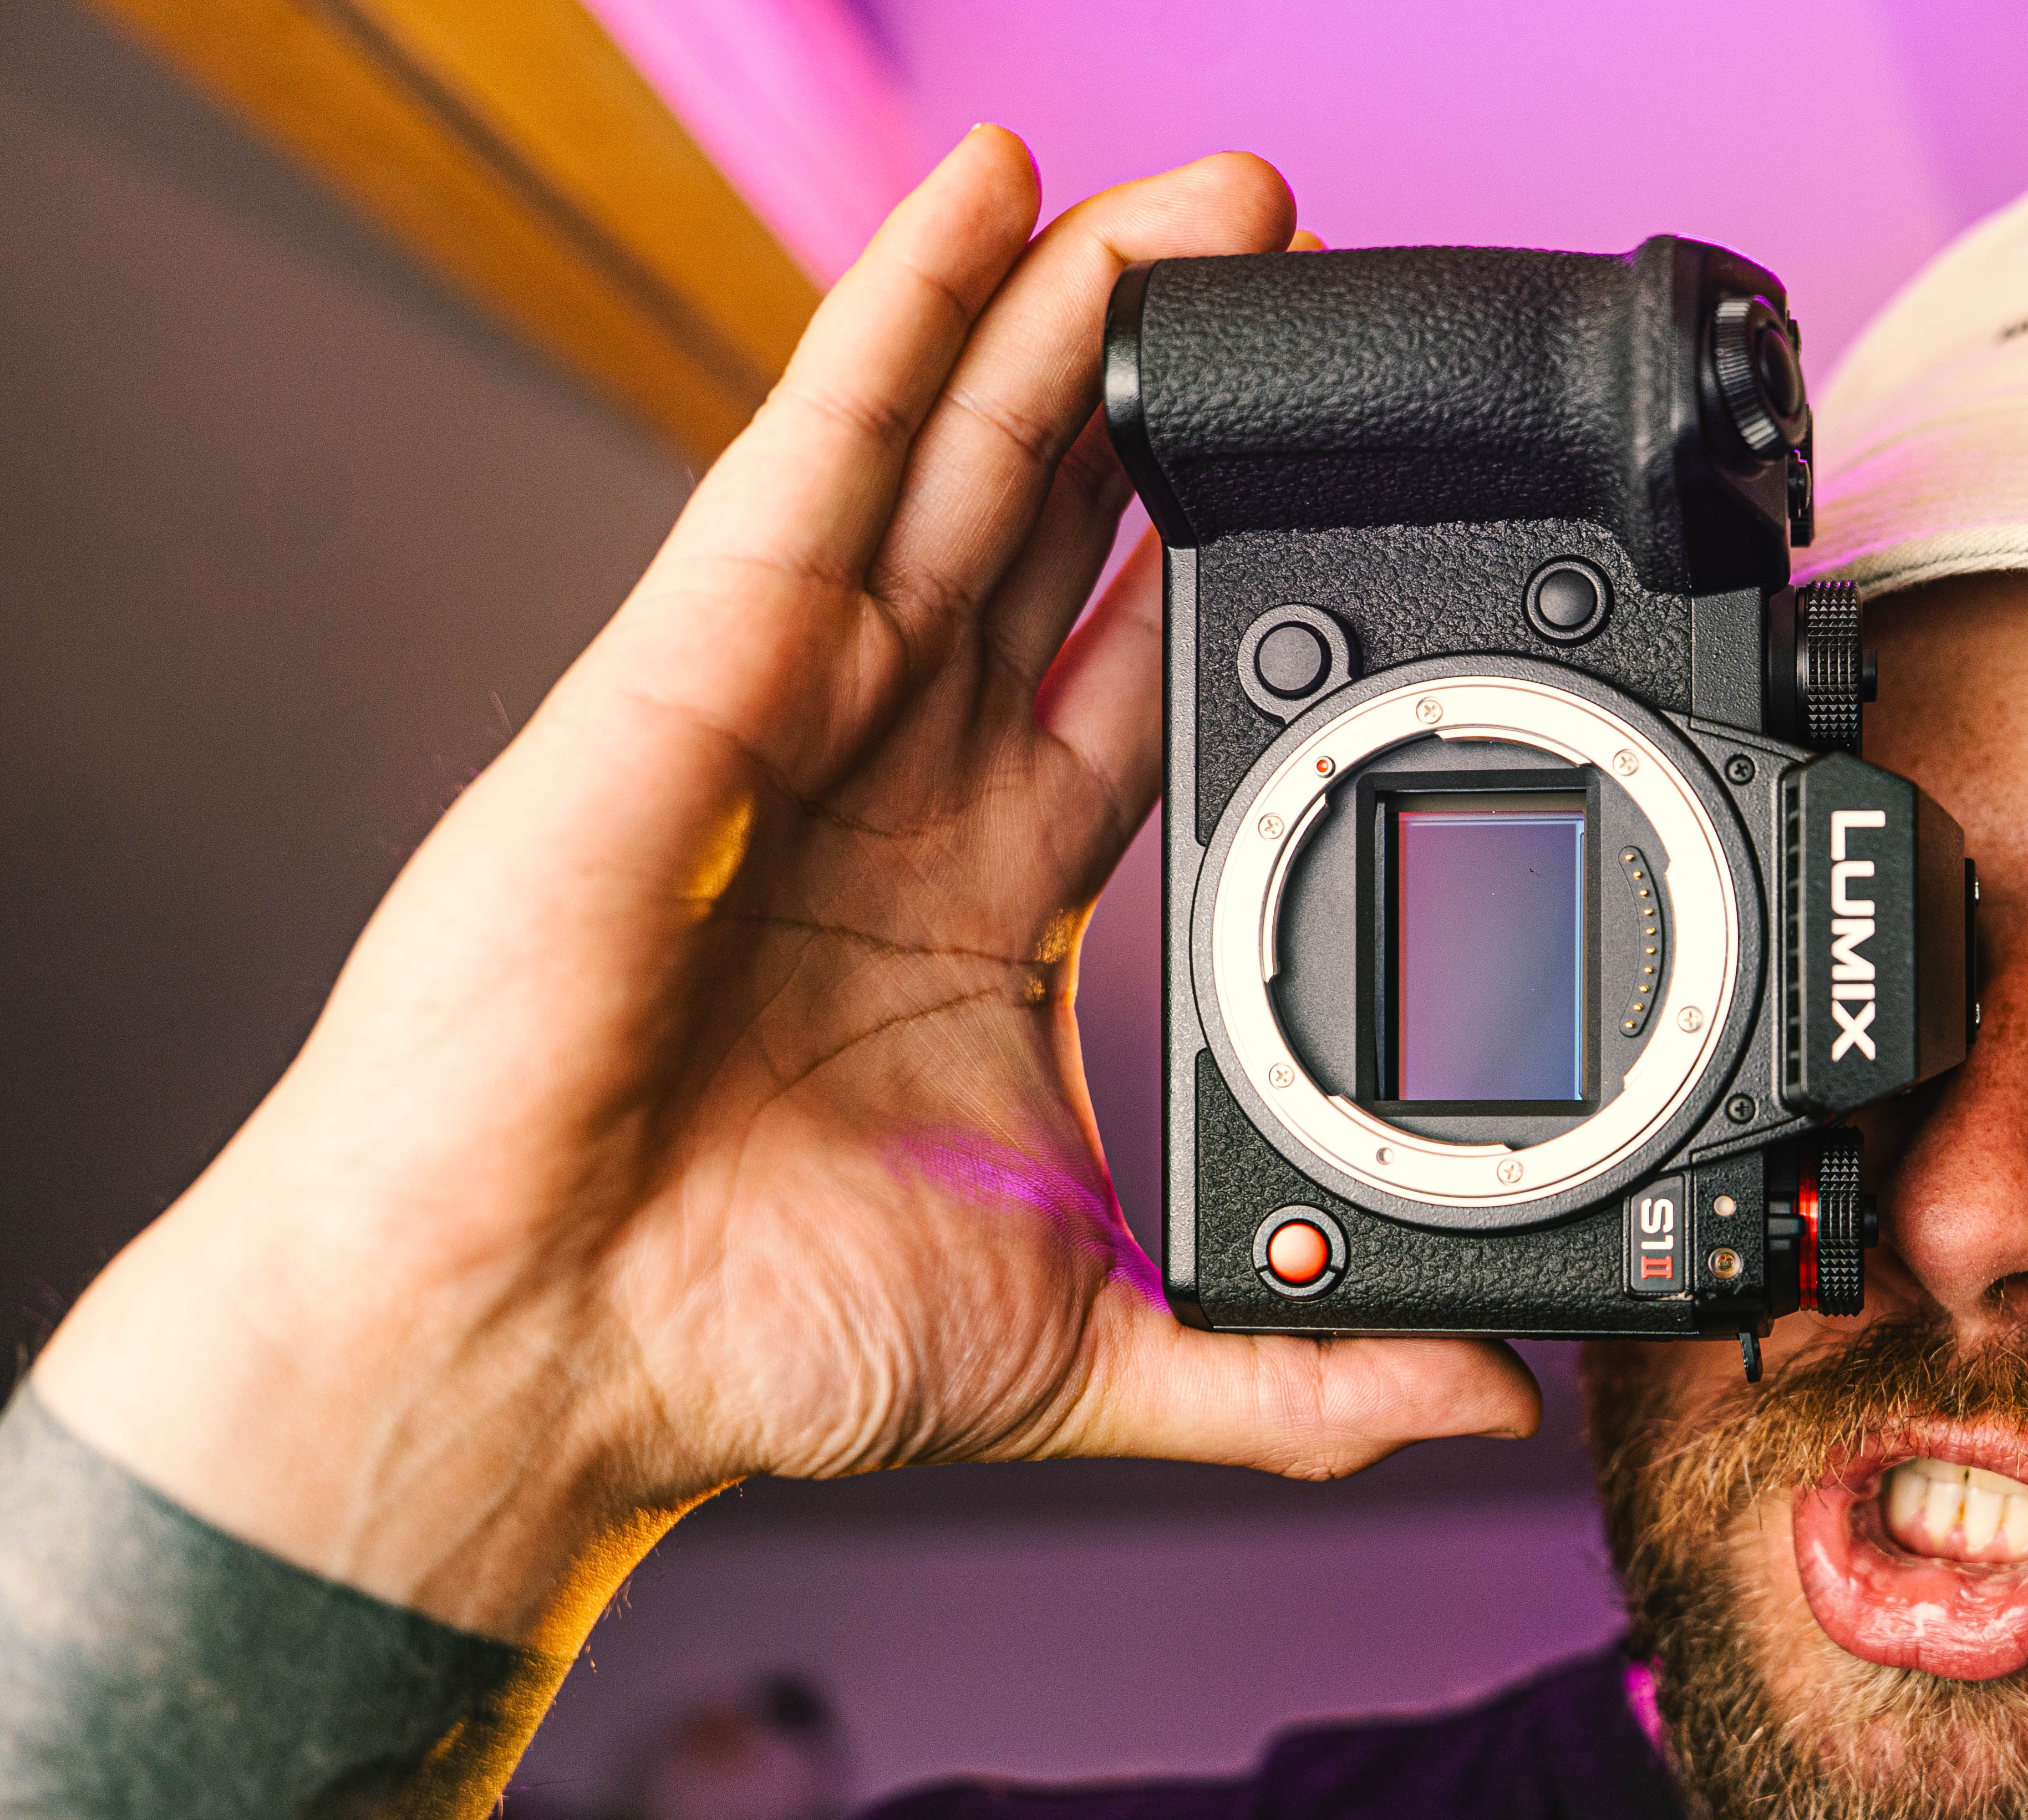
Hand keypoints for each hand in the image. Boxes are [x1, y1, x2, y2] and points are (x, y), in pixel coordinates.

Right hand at [33, 136, 1539, 1644]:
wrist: (535, 1362)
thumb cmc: (739, 1351)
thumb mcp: (1086, 1348)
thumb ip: (1293, 1379)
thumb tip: (1492, 1410)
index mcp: (975, 904)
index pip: (1144, 696)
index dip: (1237, 583)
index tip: (1364, 504)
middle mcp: (890, 785)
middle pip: (1062, 539)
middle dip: (1173, 402)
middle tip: (1302, 274)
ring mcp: (791, 713)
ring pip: (957, 461)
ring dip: (1073, 317)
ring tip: (1202, 203)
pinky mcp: (696, 675)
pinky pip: (818, 459)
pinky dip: (902, 319)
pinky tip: (988, 200)